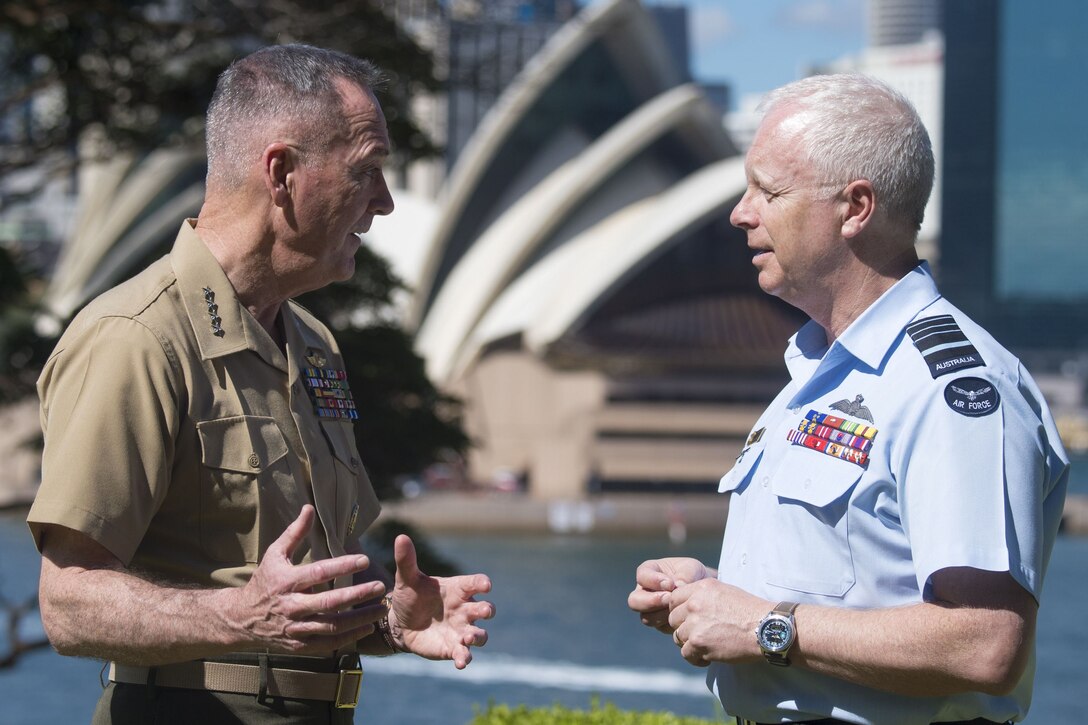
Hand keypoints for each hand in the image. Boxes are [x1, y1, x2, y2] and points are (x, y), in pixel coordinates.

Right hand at [230, 505, 387, 653]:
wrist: (242, 618)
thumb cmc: (264, 581)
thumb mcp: (275, 554)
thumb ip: (295, 532)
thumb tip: (309, 507)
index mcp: (287, 581)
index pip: (319, 573)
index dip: (342, 566)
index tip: (365, 559)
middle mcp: (292, 606)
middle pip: (329, 602)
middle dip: (356, 595)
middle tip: (379, 587)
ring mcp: (295, 628)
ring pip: (332, 626)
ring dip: (359, 619)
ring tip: (381, 609)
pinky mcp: (299, 645)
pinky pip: (328, 644)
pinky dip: (349, 637)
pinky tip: (367, 627)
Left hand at [387, 534, 493, 668]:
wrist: (400, 623)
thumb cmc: (410, 596)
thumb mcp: (406, 579)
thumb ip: (406, 560)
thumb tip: (400, 536)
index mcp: (457, 589)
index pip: (475, 583)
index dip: (482, 583)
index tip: (485, 585)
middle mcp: (464, 609)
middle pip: (485, 609)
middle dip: (487, 610)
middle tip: (483, 611)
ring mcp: (460, 630)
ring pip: (479, 635)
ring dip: (478, 637)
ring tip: (469, 638)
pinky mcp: (452, 648)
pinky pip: (464, 655)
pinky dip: (465, 659)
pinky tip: (461, 662)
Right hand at [628, 557, 712, 633]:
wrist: (704, 593)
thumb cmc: (695, 575)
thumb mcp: (692, 568)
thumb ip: (684, 575)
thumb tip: (677, 586)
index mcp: (649, 572)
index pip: (642, 576)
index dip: (653, 580)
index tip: (670, 584)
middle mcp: (644, 592)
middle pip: (634, 601)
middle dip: (651, 601)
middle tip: (669, 599)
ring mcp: (650, 610)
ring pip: (646, 617)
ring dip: (662, 614)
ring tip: (678, 608)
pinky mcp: (660, 623)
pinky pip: (660, 627)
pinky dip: (671, 623)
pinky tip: (683, 617)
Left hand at [667, 579, 765, 666]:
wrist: (766, 628)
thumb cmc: (750, 611)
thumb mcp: (725, 591)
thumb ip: (704, 596)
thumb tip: (687, 604)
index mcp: (701, 588)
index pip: (673, 598)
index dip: (678, 610)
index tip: (687, 619)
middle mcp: (694, 603)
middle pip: (673, 619)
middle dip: (683, 628)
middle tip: (698, 635)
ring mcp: (695, 623)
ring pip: (678, 637)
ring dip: (689, 644)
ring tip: (706, 646)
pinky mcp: (699, 643)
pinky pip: (686, 653)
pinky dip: (696, 658)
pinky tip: (708, 657)